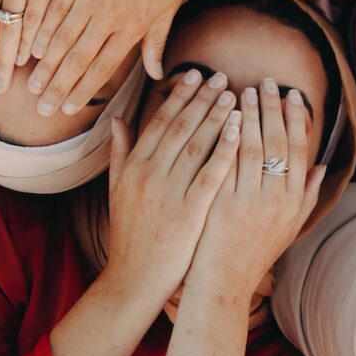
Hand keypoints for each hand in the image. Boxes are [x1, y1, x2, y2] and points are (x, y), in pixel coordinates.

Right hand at [24, 0, 194, 115]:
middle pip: (78, 58)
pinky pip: (55, 3)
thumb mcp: (170, 3)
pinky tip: (30, 43)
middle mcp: (111, 13)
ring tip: (29, 83)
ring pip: (63, 35)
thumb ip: (157, 41)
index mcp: (134, 24)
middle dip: (58, 86)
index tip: (67, 108)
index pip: (103, 67)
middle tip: (40, 108)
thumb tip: (155, 75)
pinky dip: (42, 26)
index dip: (83, 90)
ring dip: (45, 63)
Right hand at [104, 70, 240, 306]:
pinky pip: (209, 175)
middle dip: (202, 99)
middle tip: (222, 77)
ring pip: (195, 145)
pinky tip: (239, 132)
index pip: (159, 122)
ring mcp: (167, 193)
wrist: (132, 279)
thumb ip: (120, 153)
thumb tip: (118, 120)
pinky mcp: (187, 213)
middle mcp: (148, 174)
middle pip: (180, 127)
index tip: (196, 76)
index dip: (179, 97)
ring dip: (216, 117)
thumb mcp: (116, 190)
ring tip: (234, 96)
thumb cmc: (129, 236)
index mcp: (133, 166)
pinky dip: (224, 151)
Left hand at [184, 79, 324, 302]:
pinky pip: (228, 164)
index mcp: (294, 202)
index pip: (300, 150)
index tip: (291, 94)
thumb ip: (308, 195)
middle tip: (266, 81)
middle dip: (273, 108)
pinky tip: (225, 118)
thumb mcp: (289, 228)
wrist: (224, 284)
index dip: (296, 119)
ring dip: (251, 116)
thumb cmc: (254, 254)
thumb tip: (322, 166)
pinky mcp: (225, 206)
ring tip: (243, 90)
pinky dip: (229, 138)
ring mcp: (251, 203)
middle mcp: (278, 201)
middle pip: (279, 143)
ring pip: (255, 148)